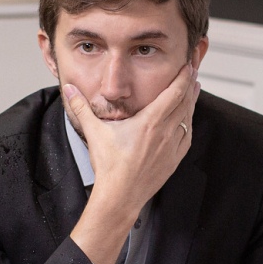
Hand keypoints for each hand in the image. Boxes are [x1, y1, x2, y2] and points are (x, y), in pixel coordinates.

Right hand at [64, 62, 199, 263]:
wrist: (120, 196)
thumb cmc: (109, 167)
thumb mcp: (94, 132)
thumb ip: (81, 107)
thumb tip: (68, 88)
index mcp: (150, 122)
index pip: (174, 93)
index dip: (183, 78)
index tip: (188, 66)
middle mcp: (165, 133)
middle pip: (185, 103)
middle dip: (190, 86)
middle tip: (193, 73)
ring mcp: (171, 148)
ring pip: (188, 119)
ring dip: (191, 104)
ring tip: (193, 91)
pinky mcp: (173, 161)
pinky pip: (186, 137)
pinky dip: (188, 124)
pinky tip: (186, 121)